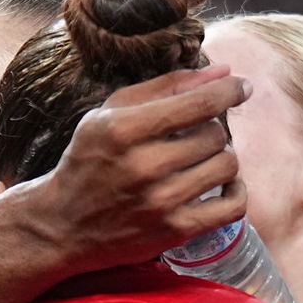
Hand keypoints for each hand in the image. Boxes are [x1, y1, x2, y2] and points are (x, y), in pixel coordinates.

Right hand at [24, 64, 249, 270]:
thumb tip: (223, 72)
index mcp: (123, 129)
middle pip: (215, 135)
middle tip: (193, 137)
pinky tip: (220, 186)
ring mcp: (160, 202)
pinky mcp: (174, 231)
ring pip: (226, 166)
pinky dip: (236, 192)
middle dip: (211, 130)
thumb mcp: (110, 114)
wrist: (61, 225)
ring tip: (202, 160)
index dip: (228, 91)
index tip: (241, 87)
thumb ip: (164, 87)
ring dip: (221, 159)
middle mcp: (142, 166)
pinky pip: (233, 207)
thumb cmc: (89, 161)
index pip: (198, 103)